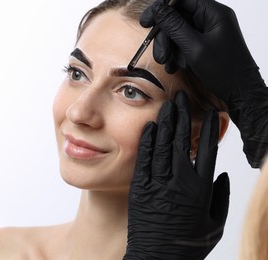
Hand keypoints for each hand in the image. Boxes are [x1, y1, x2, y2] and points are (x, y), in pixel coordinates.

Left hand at [124, 91, 229, 259]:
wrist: (156, 259)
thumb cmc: (187, 244)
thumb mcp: (214, 224)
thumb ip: (221, 197)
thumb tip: (222, 173)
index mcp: (200, 190)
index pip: (206, 150)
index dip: (208, 129)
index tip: (211, 112)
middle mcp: (179, 182)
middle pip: (181, 141)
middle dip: (183, 116)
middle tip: (182, 96)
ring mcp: (157, 184)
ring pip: (162, 146)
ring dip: (165, 123)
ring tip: (168, 104)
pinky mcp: (139, 188)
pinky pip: (143, 160)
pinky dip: (147, 142)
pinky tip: (149, 126)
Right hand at [140, 0, 267, 167]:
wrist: (239, 92)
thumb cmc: (224, 70)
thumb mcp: (194, 47)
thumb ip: (175, 26)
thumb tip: (158, 10)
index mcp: (213, 13)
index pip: (182, 0)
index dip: (161, 9)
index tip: (146, 22)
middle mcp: (211, 19)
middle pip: (177, 18)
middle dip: (165, 37)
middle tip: (161, 55)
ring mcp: (207, 32)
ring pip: (178, 33)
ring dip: (169, 49)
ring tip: (170, 64)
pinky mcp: (204, 45)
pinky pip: (183, 44)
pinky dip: (176, 55)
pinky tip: (176, 67)